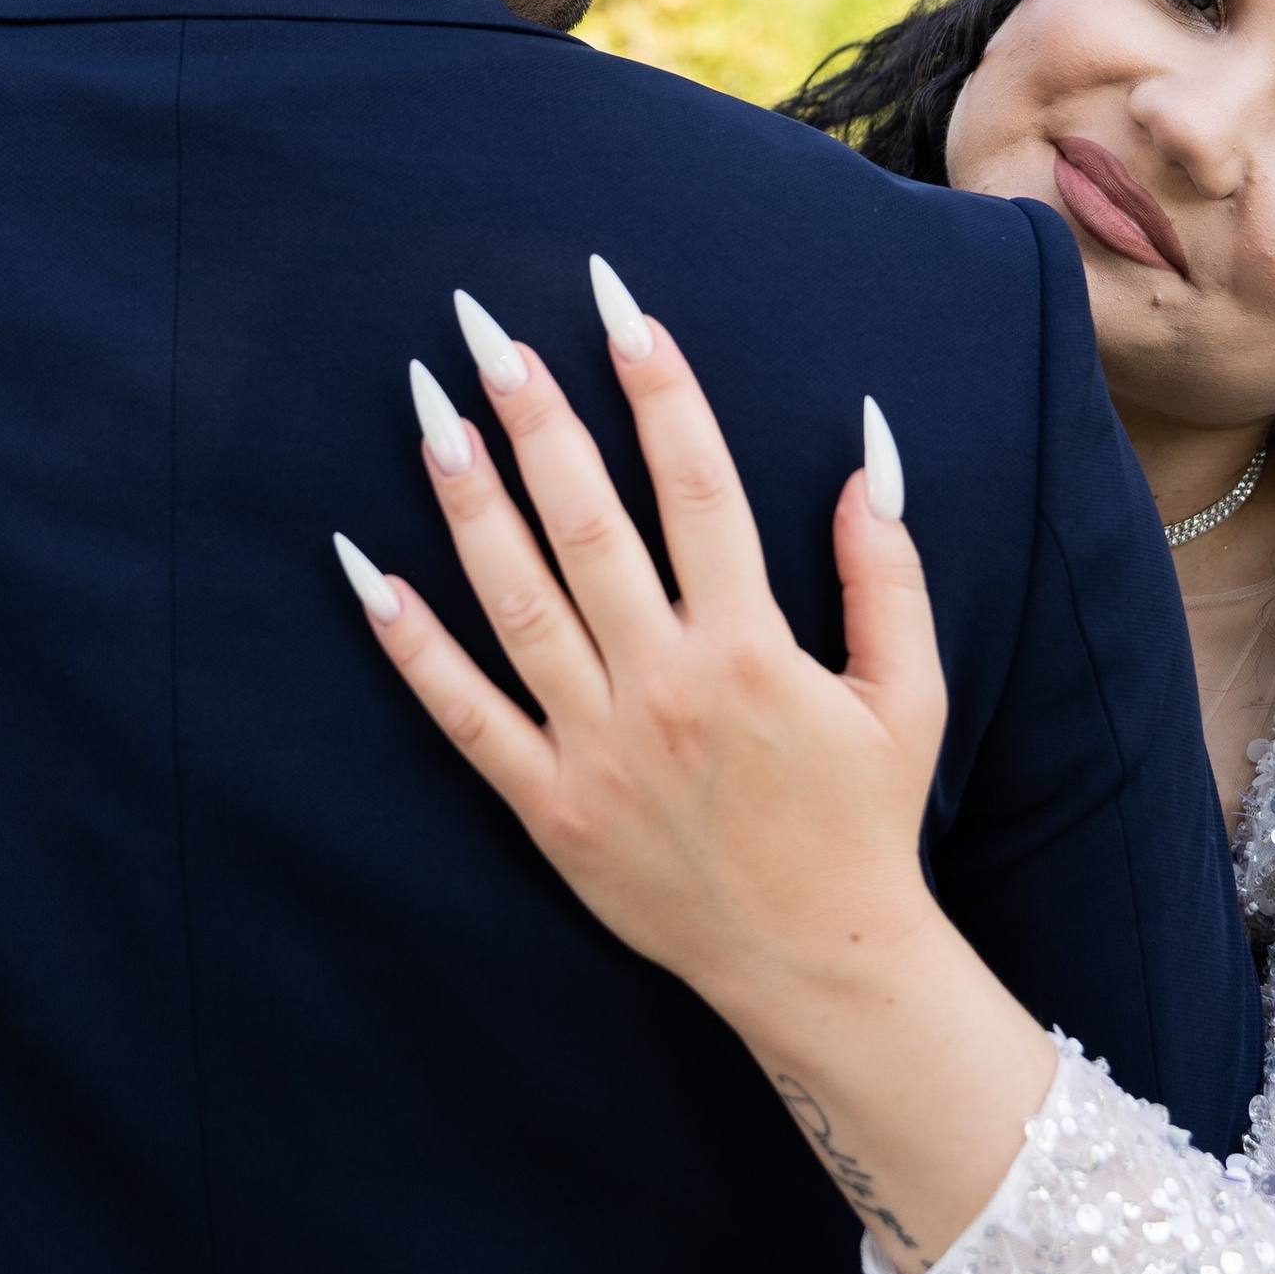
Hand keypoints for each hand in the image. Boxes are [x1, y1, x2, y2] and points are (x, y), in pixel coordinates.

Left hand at [334, 269, 1058, 1270]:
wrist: (821, 965)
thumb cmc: (865, 821)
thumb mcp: (908, 694)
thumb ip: (886, 574)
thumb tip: (864, 455)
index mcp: (754, 648)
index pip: (699, 489)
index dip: (659, 390)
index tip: (619, 308)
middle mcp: (667, 687)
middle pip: (589, 526)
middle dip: (538, 418)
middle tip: (485, 331)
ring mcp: (598, 748)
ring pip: (517, 604)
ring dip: (468, 505)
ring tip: (429, 413)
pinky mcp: (550, 808)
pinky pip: (465, 717)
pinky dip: (412, 648)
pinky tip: (367, 574)